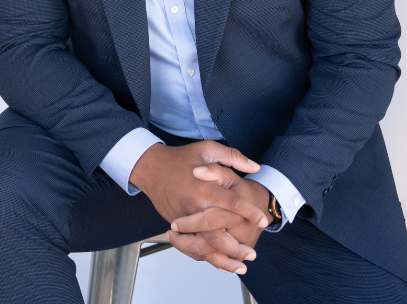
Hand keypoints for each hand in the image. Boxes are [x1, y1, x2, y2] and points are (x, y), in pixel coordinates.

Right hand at [129, 141, 268, 271]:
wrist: (152, 167)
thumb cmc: (181, 157)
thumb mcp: (207, 149)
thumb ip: (232, 157)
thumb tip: (255, 167)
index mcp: (204, 187)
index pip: (232, 204)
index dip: (249, 213)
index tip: (263, 221)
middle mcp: (194, 206)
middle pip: (218, 235)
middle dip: (237, 247)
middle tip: (252, 253)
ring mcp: (183, 218)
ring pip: (204, 246)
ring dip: (223, 259)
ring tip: (240, 266)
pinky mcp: (176, 225)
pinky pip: (191, 246)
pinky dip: (205, 257)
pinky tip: (218, 263)